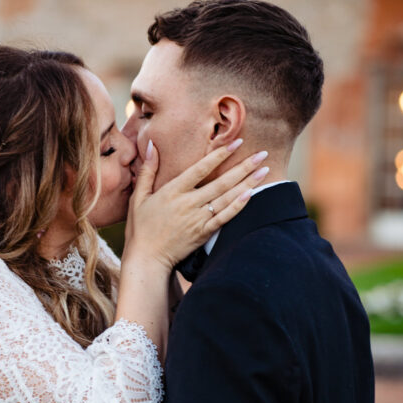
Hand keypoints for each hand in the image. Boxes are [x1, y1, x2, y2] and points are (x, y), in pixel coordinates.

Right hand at [123, 139, 269, 272]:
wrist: (147, 259)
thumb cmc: (141, 229)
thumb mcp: (138, 197)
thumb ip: (147, 171)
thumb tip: (151, 145)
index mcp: (172, 192)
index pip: (200, 169)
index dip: (219, 155)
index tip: (237, 143)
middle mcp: (188, 204)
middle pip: (220, 182)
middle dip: (243, 167)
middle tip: (262, 154)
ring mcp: (197, 219)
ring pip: (226, 198)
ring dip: (247, 184)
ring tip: (264, 170)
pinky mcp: (203, 233)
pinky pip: (224, 218)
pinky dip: (238, 206)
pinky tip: (251, 195)